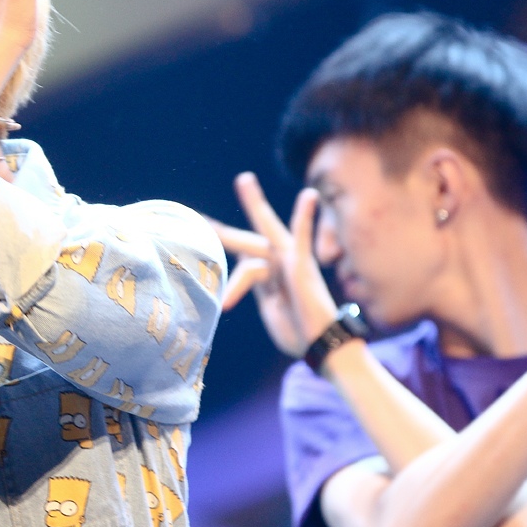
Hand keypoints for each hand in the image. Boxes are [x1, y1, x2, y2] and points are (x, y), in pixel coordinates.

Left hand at [210, 172, 337, 357]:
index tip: (205, 225)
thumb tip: (235, 271)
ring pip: (260, 239)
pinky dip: (304, 217)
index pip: (244, 251)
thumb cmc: (298, 332)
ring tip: (244, 180)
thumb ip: (254, 287)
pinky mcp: (303, 265)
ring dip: (253, 208)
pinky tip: (308, 196)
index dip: (225, 239)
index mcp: (269, 274)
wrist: (321, 346)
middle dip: (237, 218)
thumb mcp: (269, 306)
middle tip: (232, 186)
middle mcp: (279, 263)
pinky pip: (301, 237)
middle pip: (251, 237)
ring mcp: (291, 262)